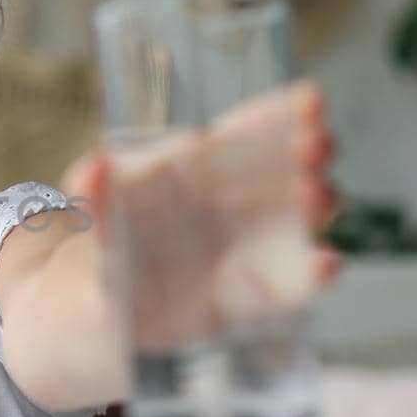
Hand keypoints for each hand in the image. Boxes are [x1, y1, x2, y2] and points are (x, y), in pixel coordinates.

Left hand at [64, 80, 339, 351]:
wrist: (94, 316)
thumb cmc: (105, 249)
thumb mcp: (95, 218)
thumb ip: (97, 197)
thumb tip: (91, 171)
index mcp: (199, 172)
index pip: (246, 136)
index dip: (280, 117)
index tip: (310, 100)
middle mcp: (233, 208)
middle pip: (281, 176)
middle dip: (304, 158)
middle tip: (316, 147)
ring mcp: (246, 253)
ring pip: (291, 225)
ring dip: (310, 209)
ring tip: (317, 197)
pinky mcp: (247, 303)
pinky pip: (285, 288)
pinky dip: (307, 278)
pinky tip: (324, 264)